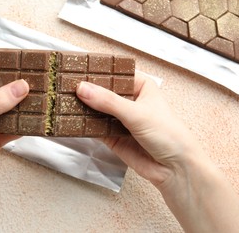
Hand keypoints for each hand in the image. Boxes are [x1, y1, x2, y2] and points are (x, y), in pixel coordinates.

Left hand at [0, 70, 28, 231]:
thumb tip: (19, 87)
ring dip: (22, 108)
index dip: (5, 75)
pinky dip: (22, 126)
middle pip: (0, 92)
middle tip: (38, 86)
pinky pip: (11, 128)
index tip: (25, 72)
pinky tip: (34, 122)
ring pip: (8, 110)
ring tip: (41, 102)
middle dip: (17, 91)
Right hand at [76, 72, 238, 231]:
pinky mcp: (111, 136)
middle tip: (65, 85)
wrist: (175, 169)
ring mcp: (119, 119)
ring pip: (96, 109)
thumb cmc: (170, 135)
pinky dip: (83, 124)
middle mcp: (128, 101)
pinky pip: (94, 127)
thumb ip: (108, 101)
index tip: (77, 70)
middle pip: (102, 92)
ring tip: (63, 100)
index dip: (97, 72)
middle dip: (86, 90)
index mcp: (140, 86)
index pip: (114, 74)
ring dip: (82, 107)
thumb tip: (83, 89)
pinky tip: (71, 119)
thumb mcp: (137, 113)